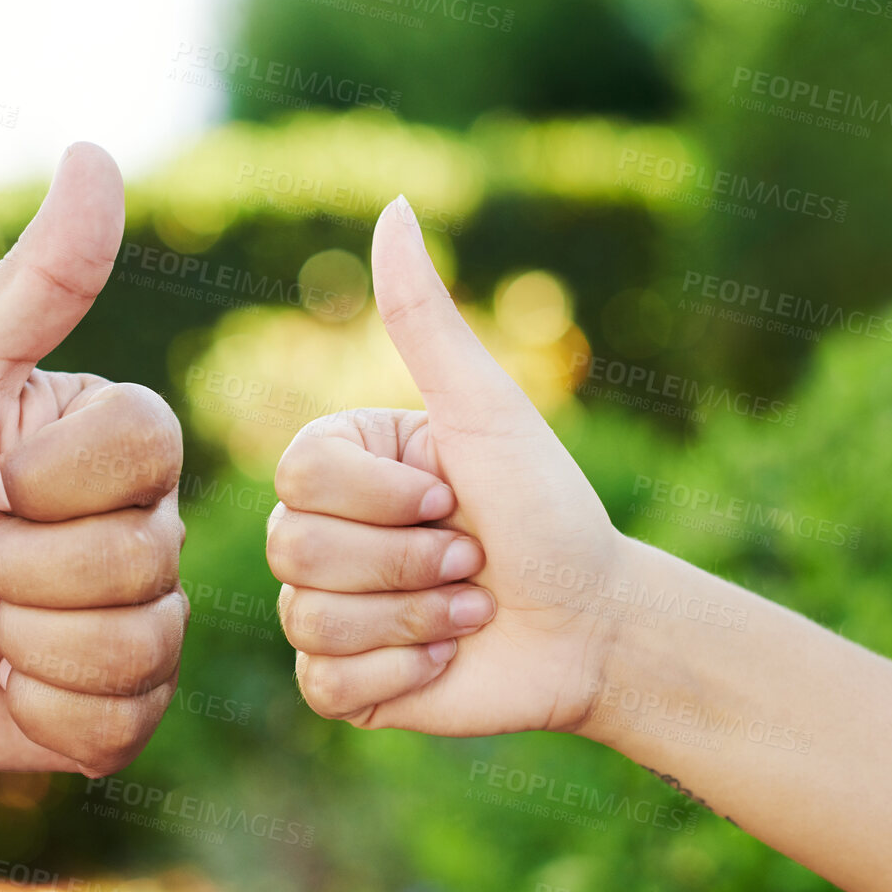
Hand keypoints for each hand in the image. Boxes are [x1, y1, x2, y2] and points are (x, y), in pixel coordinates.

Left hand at [0, 144, 186, 774]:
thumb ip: (37, 278)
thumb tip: (96, 154)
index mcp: (131, 449)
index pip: (146, 457)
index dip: (43, 479)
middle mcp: (155, 535)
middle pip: (137, 560)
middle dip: (18, 564)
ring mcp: (144, 629)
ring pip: (128, 645)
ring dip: (21, 636)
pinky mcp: (116, 715)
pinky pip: (113, 724)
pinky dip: (37, 708)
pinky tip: (2, 679)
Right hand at [267, 196, 623, 735]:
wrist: (594, 624)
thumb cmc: (547, 509)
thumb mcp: (486, 410)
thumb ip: (425, 317)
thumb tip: (393, 207)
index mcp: (343, 464)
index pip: (298, 476)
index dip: (381, 499)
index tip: (452, 497)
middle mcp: (321, 532)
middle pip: (296, 550)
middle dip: (409, 563)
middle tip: (472, 560)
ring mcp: (324, 611)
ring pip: (310, 620)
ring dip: (417, 617)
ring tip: (471, 607)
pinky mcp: (340, 684)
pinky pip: (325, 685)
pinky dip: (404, 675)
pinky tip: (446, 657)